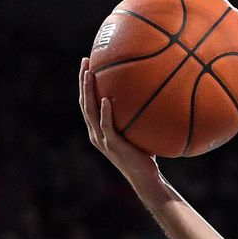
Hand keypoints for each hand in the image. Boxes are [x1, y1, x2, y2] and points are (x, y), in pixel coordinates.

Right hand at [78, 57, 158, 182]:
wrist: (145, 177)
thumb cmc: (145, 155)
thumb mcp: (140, 131)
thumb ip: (139, 115)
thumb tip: (155, 93)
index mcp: (99, 129)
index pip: (88, 102)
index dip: (85, 84)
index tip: (88, 64)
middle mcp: (96, 133)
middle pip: (84, 102)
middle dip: (83, 81)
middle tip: (85, 61)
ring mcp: (102, 139)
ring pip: (90, 111)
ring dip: (88, 91)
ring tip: (89, 74)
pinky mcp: (113, 145)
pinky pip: (106, 126)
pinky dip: (105, 112)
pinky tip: (106, 99)